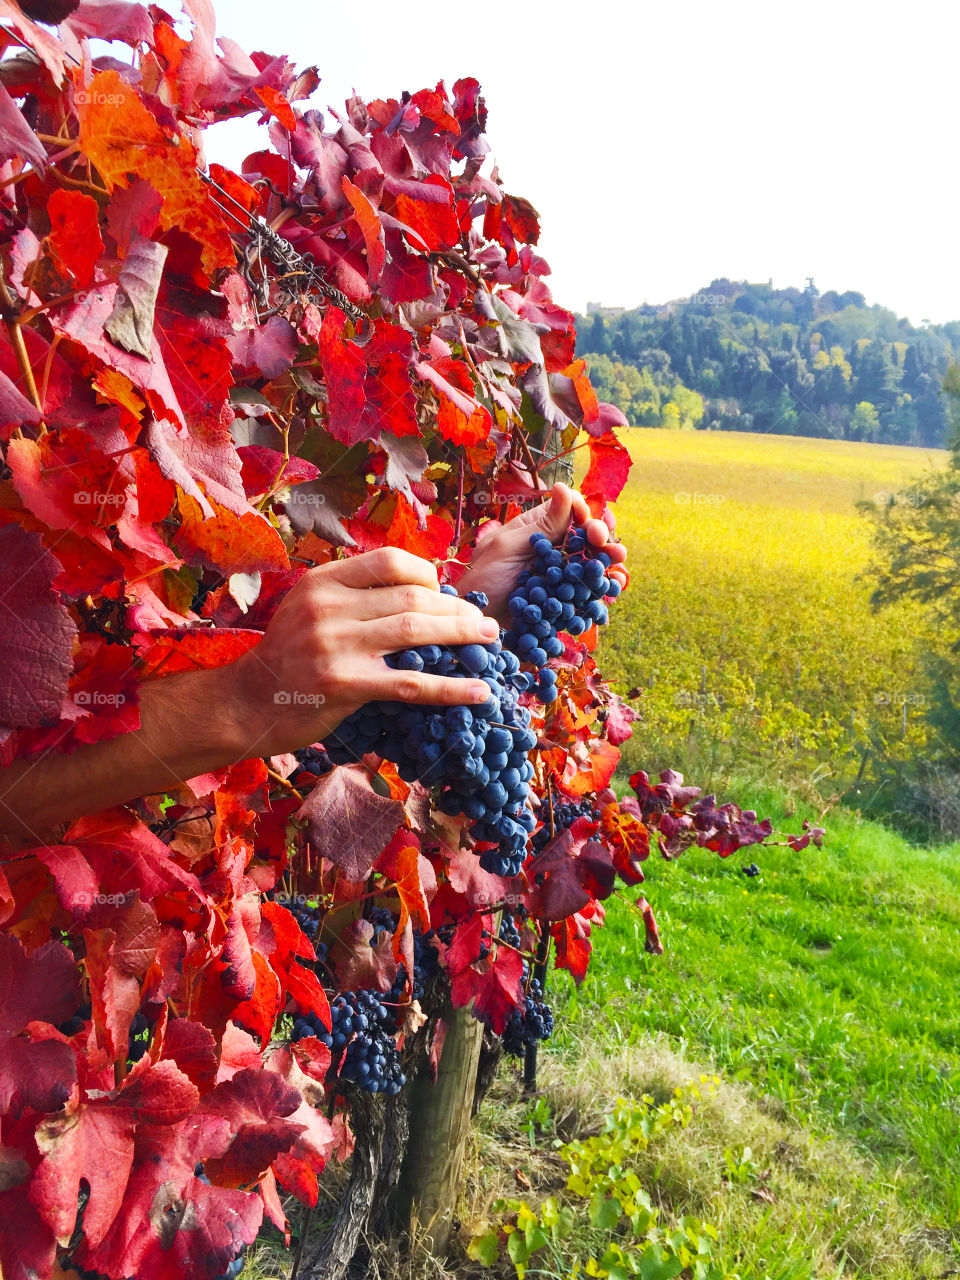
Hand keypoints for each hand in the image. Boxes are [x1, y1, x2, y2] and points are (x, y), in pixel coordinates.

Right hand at [232, 547, 499, 754]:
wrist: (245, 702)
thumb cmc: (288, 656)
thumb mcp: (309, 607)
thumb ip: (354, 594)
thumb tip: (418, 589)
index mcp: (323, 581)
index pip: (390, 561)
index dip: (428, 574)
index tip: (444, 593)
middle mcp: (328, 607)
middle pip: (411, 596)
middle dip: (455, 609)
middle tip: (484, 623)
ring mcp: (335, 646)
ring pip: (415, 632)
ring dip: (461, 637)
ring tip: (488, 642)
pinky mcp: (344, 685)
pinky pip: (410, 684)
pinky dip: (450, 688)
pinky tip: (477, 691)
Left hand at [457, 483, 627, 621]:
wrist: (474, 622)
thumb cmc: (481, 581)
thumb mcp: (506, 548)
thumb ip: (541, 524)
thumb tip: (564, 487)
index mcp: (536, 528)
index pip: (569, 510)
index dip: (583, 513)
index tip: (587, 524)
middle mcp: (552, 548)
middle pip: (585, 535)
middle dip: (601, 537)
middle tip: (607, 545)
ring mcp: (559, 573)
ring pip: (591, 560)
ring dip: (609, 559)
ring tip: (619, 563)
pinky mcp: (564, 598)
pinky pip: (588, 589)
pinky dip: (605, 586)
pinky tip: (617, 583)